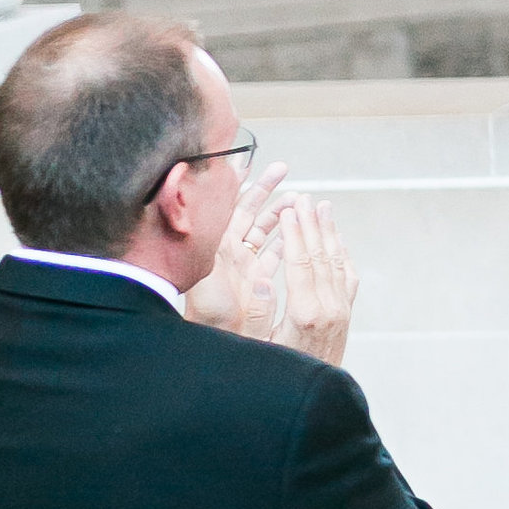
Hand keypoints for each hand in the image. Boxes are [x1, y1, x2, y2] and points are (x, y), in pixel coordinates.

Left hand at [184, 164, 290, 336]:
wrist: (211, 344)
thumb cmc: (209, 325)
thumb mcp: (217, 307)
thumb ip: (239, 296)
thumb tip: (266, 283)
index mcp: (218, 251)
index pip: (229, 210)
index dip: (237, 187)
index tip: (247, 164)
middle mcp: (229, 253)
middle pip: (247, 212)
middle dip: (265, 190)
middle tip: (282, 169)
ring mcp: (242, 264)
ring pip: (262, 229)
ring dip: (279, 212)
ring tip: (299, 198)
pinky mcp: (253, 277)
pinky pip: (270, 251)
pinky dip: (284, 237)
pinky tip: (298, 228)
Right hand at [265, 195, 355, 364]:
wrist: (315, 404)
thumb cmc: (275, 377)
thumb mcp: (257, 349)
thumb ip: (257, 314)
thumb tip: (262, 278)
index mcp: (305, 314)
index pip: (301, 263)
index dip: (296, 232)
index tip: (290, 208)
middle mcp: (329, 310)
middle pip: (320, 257)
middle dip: (311, 225)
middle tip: (305, 198)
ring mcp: (341, 312)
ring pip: (336, 264)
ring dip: (329, 233)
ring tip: (323, 208)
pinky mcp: (345, 317)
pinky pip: (346, 278)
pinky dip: (341, 254)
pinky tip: (336, 240)